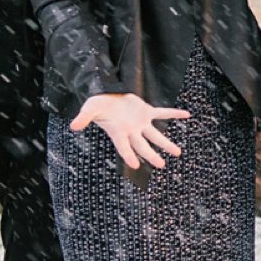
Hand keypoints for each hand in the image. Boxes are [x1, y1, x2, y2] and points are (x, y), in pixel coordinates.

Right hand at [70, 93, 190, 170]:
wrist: (107, 95)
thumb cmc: (97, 105)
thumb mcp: (90, 109)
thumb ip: (84, 117)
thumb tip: (73, 126)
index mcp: (118, 132)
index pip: (124, 147)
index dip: (128, 155)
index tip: (135, 165)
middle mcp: (131, 131)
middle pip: (143, 146)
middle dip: (152, 155)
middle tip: (161, 165)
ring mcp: (140, 123)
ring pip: (155, 135)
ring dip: (166, 143)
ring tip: (178, 153)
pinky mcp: (146, 112)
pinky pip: (162, 114)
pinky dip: (174, 114)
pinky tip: (186, 115)